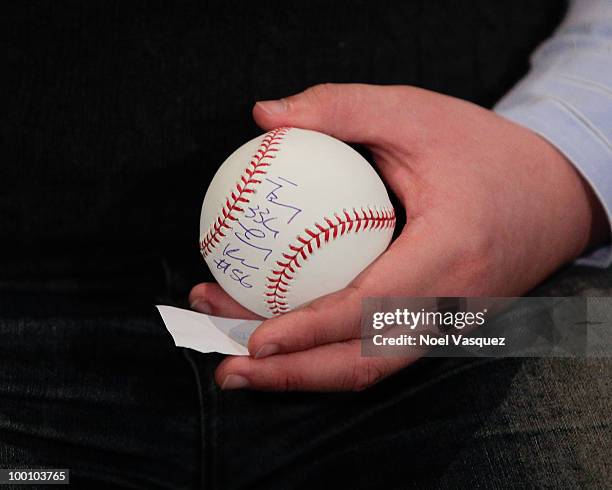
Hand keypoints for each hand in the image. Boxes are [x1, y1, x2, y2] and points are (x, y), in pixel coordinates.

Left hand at [189, 83, 607, 390]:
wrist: (555, 194)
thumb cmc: (486, 150)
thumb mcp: (415, 113)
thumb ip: (340, 108)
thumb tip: (263, 116)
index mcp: (450, 253)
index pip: (369, 309)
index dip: (307, 332)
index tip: (252, 339)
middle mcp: (452, 305)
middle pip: (365, 364)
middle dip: (293, 377)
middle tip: (229, 373)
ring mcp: (450, 324)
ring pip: (372, 368)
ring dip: (306, 375)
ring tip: (246, 368)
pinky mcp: (442, 326)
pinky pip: (381, 352)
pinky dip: (330, 356)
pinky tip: (291, 340)